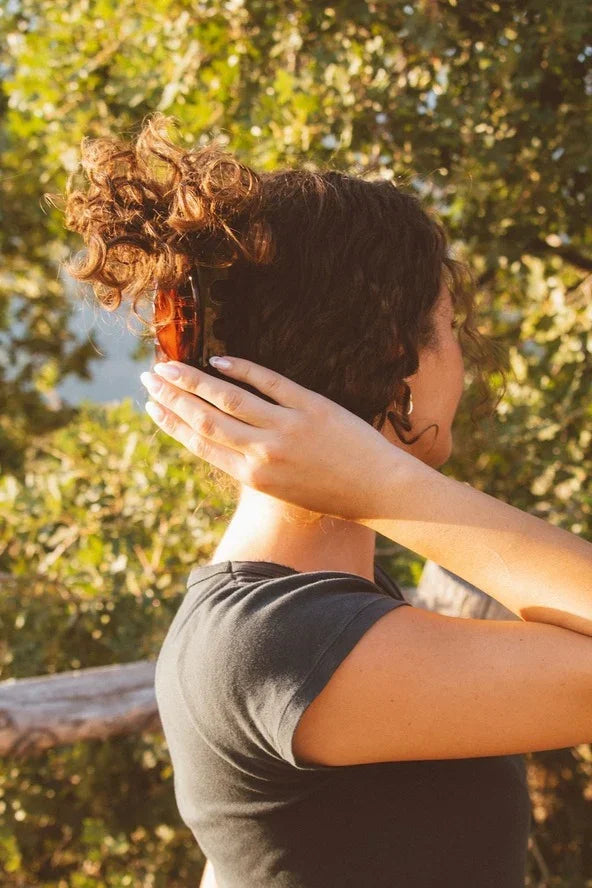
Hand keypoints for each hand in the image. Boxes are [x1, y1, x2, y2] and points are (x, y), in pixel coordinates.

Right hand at [140, 356, 400, 520]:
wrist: (382, 491)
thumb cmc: (334, 496)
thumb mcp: (285, 491)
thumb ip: (256, 468)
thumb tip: (229, 444)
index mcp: (253, 478)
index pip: (200, 443)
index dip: (171, 423)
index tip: (150, 406)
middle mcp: (262, 453)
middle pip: (204, 418)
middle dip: (171, 396)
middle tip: (147, 376)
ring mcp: (286, 428)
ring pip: (227, 398)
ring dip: (193, 379)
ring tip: (169, 365)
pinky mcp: (311, 407)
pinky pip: (269, 382)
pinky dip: (242, 369)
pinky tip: (220, 360)